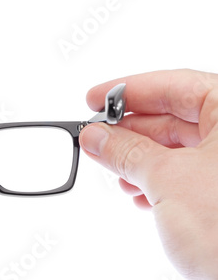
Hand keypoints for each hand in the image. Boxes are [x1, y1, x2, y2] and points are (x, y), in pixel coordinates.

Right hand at [79, 69, 217, 279]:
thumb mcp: (168, 180)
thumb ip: (126, 152)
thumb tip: (96, 136)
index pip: (174, 85)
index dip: (127, 91)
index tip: (93, 99)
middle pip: (174, 118)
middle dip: (130, 132)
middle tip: (96, 139)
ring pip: (178, 150)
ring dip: (140, 161)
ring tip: (115, 173)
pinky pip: (186, 175)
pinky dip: (158, 182)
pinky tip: (140, 194)